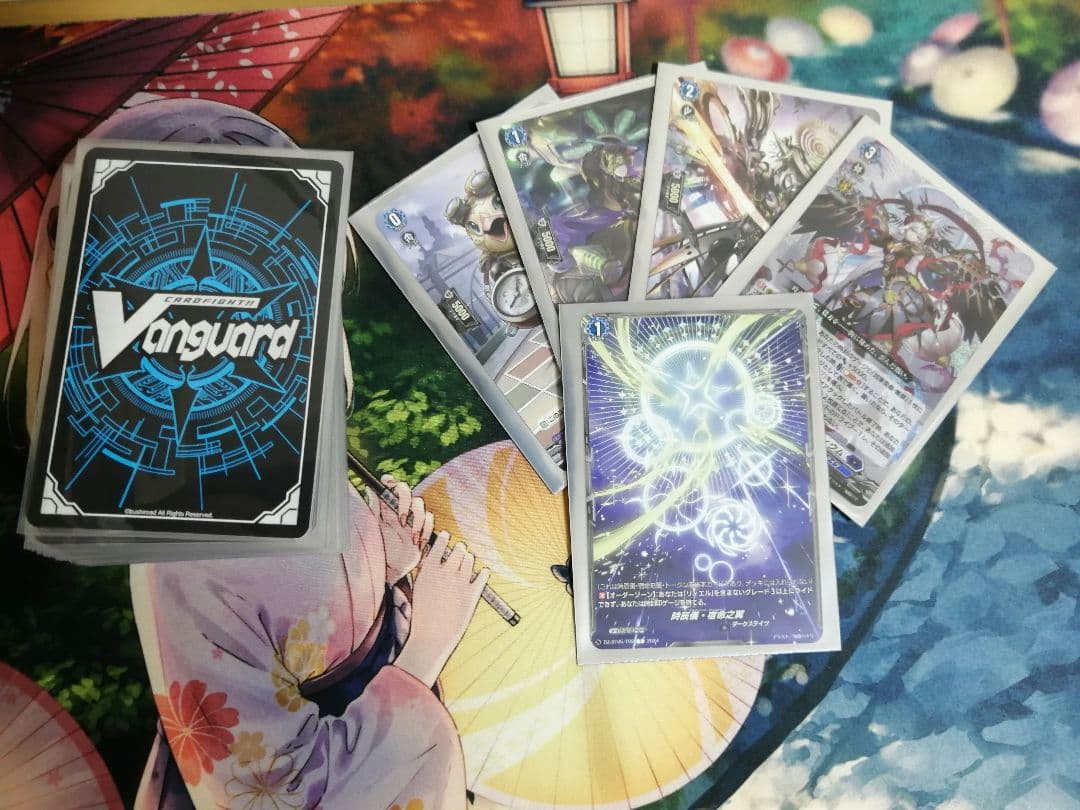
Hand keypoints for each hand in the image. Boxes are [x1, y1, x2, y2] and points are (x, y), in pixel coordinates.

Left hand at [377, 474, 432, 584]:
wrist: (391, 568)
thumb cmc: (381, 548)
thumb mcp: (375, 528)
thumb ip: (374, 508)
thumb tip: (369, 488)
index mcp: (388, 507)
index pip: (392, 487)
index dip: (391, 481)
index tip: (387, 482)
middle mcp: (401, 509)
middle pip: (408, 492)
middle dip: (406, 503)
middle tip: (401, 520)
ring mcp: (412, 519)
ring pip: (421, 506)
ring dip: (418, 521)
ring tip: (412, 537)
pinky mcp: (422, 529)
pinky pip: (429, 522)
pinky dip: (426, 531)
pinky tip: (418, 542)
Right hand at [394, 531, 489, 687]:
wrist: (432, 637)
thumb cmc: (423, 615)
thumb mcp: (420, 589)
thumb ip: (429, 572)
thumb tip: (439, 558)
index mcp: (429, 570)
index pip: (440, 544)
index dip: (444, 538)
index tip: (446, 535)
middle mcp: (445, 573)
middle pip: (459, 550)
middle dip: (460, 550)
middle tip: (460, 550)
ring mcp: (460, 583)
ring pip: (470, 560)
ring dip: (469, 560)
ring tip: (467, 562)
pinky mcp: (472, 595)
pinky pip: (483, 576)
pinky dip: (484, 572)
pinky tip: (484, 572)